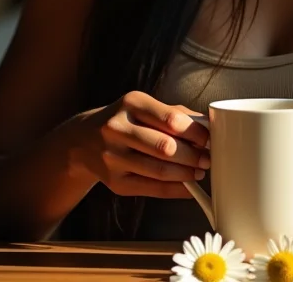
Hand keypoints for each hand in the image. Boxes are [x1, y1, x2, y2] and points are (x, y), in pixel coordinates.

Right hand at [72, 91, 209, 198]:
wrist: (84, 140)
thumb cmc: (126, 120)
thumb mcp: (144, 107)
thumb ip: (175, 113)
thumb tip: (207, 127)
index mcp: (132, 103)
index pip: (170, 118)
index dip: (195, 132)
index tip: (209, 139)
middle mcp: (118, 128)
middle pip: (165, 147)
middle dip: (193, 155)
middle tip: (208, 158)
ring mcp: (113, 157)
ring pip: (158, 170)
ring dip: (186, 174)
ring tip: (200, 172)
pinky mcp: (114, 182)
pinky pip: (150, 188)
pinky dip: (174, 190)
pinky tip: (187, 186)